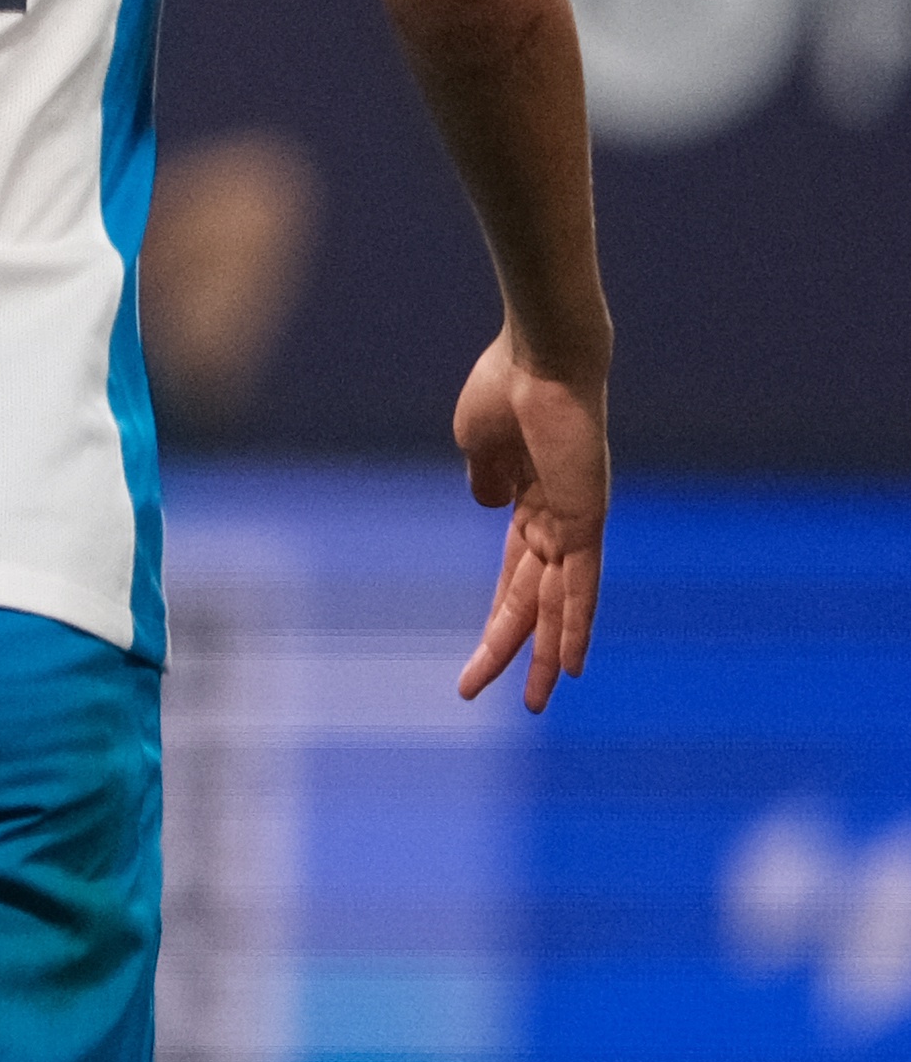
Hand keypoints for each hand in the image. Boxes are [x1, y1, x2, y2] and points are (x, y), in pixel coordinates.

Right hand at [453, 331, 608, 710]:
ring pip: (558, 608)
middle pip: (533, 604)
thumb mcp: (476, 441)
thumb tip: (486, 503)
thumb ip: (485, 478)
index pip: (513, 578)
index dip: (498, 621)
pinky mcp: (586, 523)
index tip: (480, 661)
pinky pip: (580, 588)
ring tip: (538, 704)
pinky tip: (572, 666)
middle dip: (516, 652)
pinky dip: (577, 628)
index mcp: (527, 504)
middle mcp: (556, 523)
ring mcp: (574, 526)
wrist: (540, 357)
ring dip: (547, 656)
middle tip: (502, 698)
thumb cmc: (504, 386)